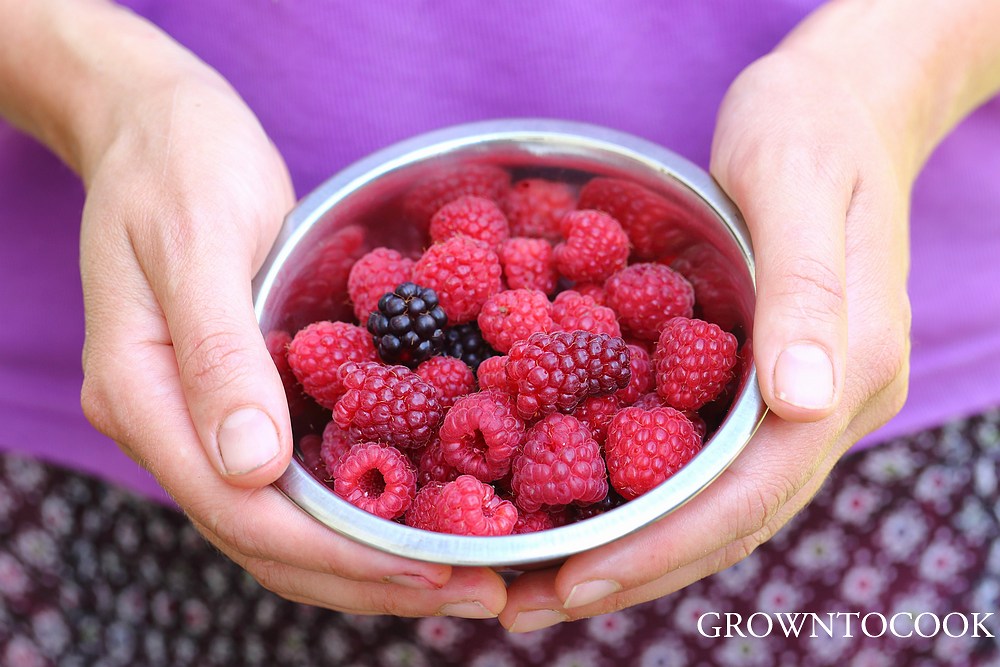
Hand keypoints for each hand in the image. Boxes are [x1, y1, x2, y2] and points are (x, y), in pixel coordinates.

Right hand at [75, 41, 505, 616]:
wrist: (158, 124)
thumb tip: (251, 466)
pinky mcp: (243, 396)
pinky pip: (299, 475)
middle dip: (373, 578)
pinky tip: (421, 515)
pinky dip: (359, 510)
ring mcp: (206, 416)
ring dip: (373, 561)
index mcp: (146, 396)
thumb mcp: (197, 240)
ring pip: (286, 524)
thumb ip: (218, 353)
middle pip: (270, 540)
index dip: (340, 554)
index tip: (434, 570)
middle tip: (481, 592)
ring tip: (464, 575)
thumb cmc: (178, 162)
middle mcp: (173, 425)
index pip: (242, 512)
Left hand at [498, 47, 912, 630]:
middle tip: (528, 605)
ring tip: (540, 582)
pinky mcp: (765, 383)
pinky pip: (704, 461)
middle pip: (729, 517)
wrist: (839, 107)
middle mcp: (825, 401)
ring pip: (716, 503)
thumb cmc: (811, 130)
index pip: (752, 488)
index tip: (575, 580)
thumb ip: (806, 289)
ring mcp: (800, 397)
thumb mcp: (797, 183)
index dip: (663, 544)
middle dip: (632, 568)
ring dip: (633, 550)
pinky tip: (584, 508)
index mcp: (845, 365)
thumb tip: (801, 397)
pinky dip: (645, 497)